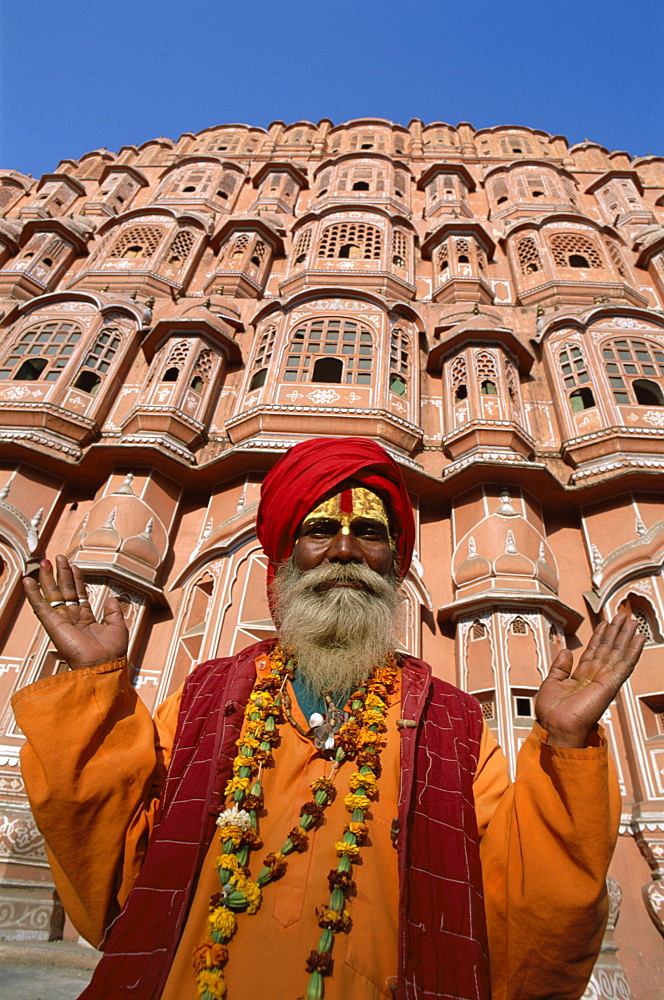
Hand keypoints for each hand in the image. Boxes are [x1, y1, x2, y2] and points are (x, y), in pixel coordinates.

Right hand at [23, 555, 128, 670]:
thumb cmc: (112, 652)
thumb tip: (112, 599)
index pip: (78, 594)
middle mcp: (72, 619)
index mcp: (86, 620)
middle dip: (61, 573)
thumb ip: (113, 612)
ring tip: (45, 561)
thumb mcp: (117, 627)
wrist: (103, 665)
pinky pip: (40, 607)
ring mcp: (61, 622)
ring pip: (52, 595)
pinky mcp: (52, 625)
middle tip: (57, 557)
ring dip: (47, 578)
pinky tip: (28, 581)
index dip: (76, 579)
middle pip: (64, 591)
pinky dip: (33, 594)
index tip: (74, 566)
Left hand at [535, 613, 644, 747]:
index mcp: (582, 676)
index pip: (594, 651)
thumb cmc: (552, 713)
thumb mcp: (552, 682)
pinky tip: (639, 638)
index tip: (606, 622)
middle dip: (616, 631)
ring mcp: (605, 679)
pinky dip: (633, 650)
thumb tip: (566, 651)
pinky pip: (625, 664)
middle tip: (624, 615)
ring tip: (632, 620)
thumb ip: (560, 666)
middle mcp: (595, 676)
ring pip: (618, 652)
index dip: (600, 636)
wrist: (557, 726)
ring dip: (626, 636)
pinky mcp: (611, 684)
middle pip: (608, 648)